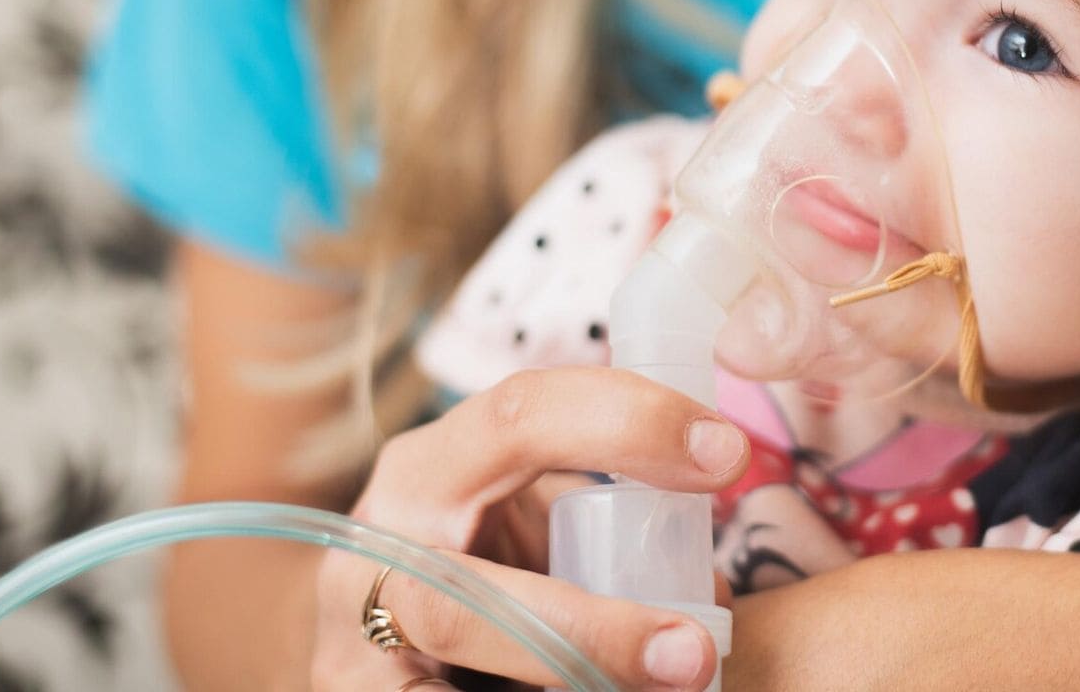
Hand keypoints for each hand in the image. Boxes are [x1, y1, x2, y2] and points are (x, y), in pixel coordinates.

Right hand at [309, 366, 749, 691]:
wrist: (374, 645)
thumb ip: (598, 535)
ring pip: (456, 654)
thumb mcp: (524, 532)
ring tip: (670, 685)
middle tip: (697, 653)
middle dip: (593, 628)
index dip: (629, 423)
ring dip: (570, 675)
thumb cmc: (477, 579)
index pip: (521, 415)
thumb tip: (714, 592)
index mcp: (430, 470)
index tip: (727, 453)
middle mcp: (377, 543)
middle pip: (473, 590)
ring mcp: (351, 634)